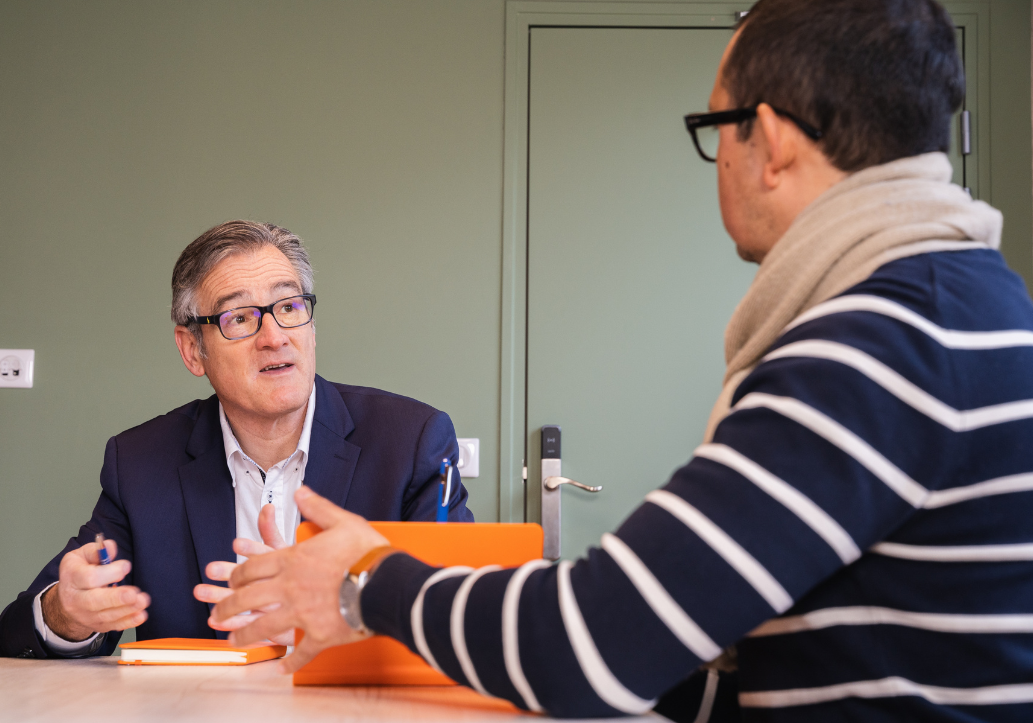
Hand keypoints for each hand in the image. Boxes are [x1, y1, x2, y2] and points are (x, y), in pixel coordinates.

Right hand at [42, 538, 149, 641]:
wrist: (68, 598)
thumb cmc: (79, 571)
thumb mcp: (81, 555)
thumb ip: (96, 550)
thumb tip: (110, 547)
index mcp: (72, 577)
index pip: (89, 578)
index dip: (109, 573)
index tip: (126, 566)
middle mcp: (75, 599)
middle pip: (94, 601)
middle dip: (116, 598)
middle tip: (134, 593)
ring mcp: (85, 614)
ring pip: (105, 615)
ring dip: (126, 610)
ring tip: (142, 601)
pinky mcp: (96, 624)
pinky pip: (112, 626)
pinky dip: (127, 622)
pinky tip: (140, 615)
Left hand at [211, 486, 389, 672]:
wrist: (385, 583)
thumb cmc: (365, 552)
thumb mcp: (342, 521)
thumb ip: (318, 508)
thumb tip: (300, 491)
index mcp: (293, 561)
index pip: (253, 568)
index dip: (236, 575)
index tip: (229, 580)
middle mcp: (290, 587)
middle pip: (248, 598)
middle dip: (227, 606)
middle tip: (216, 613)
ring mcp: (302, 613)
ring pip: (263, 626)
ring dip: (245, 636)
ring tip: (233, 643)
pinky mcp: (319, 635)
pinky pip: (300, 652)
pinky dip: (290, 662)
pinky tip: (281, 668)